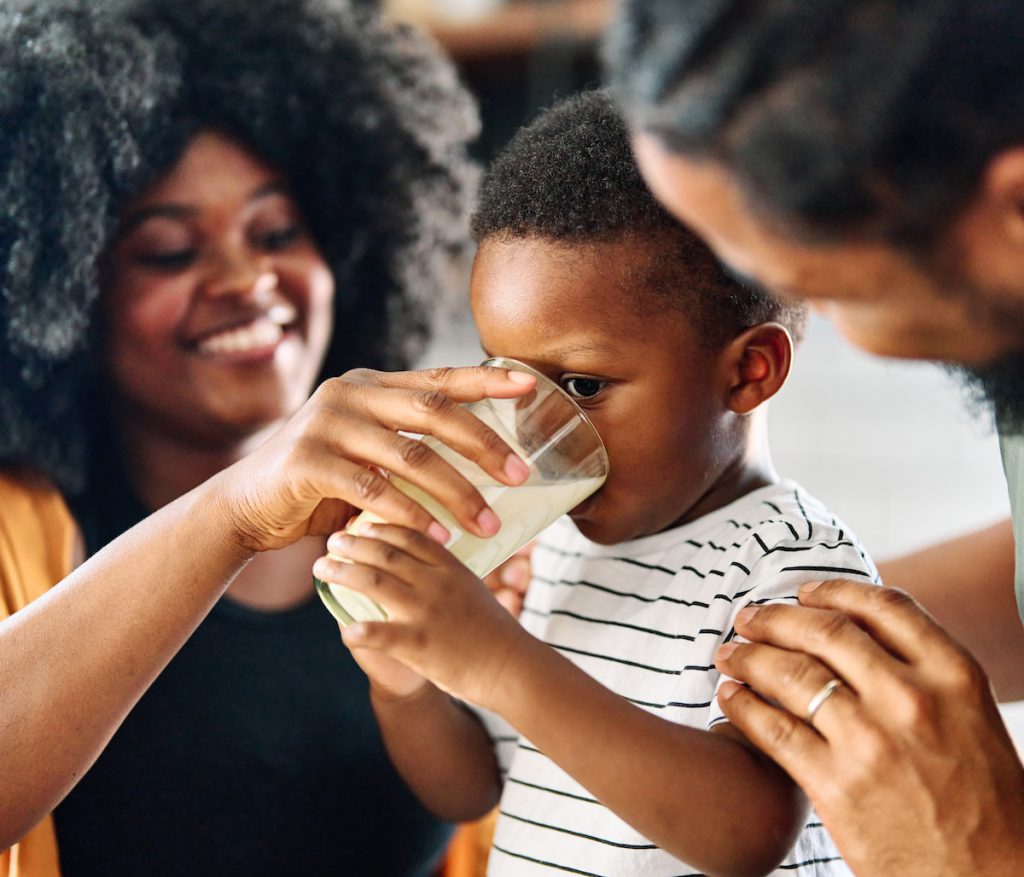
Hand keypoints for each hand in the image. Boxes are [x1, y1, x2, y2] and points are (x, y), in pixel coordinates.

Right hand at [212, 366, 534, 552]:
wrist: (246, 505)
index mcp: (370, 386)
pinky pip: (374, 489)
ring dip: (456, 491)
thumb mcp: (365, 452)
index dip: (486, 381)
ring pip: (410, 455)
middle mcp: (350, 393)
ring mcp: (327, 423)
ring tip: (487, 523)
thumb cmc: (318, 483)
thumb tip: (480, 460)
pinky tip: (438, 535)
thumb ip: (407, 444)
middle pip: (434, 412)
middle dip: (483, 444)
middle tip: (521, 474)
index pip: (438, 379)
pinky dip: (411, 514)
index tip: (529, 386)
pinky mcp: (309, 461)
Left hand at [314, 523, 529, 709]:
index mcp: (451, 567)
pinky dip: (358, 631)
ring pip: (374, 583)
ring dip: (342, 572)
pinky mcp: (420, 645)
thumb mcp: (474, 590)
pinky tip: (343, 630)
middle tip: (332, 540)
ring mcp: (426, 612)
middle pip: (385, 553)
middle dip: (353, 543)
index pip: (410, 534)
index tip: (361, 523)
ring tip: (321, 568)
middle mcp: (436, 583)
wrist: (512, 667)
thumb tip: (423, 563)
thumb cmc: (495, 631)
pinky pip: (380, 634)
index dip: (381, 526)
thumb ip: (448, 575)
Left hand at [714, 579, 1023, 876]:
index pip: (883, 607)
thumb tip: (862, 637)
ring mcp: (870, 740)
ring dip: (749, 657)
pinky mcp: (834, 785)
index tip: (803, 592)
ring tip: (730, 654)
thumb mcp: (972, 719)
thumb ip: (924, 675)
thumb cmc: (985, 805)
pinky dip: (742, 706)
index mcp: (954, 675)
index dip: (833, 591)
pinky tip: (729, 698)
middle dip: (776, 618)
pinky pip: (772, 729)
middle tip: (748, 617)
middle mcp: (911, 698)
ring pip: (790, 674)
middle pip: (825, 631)